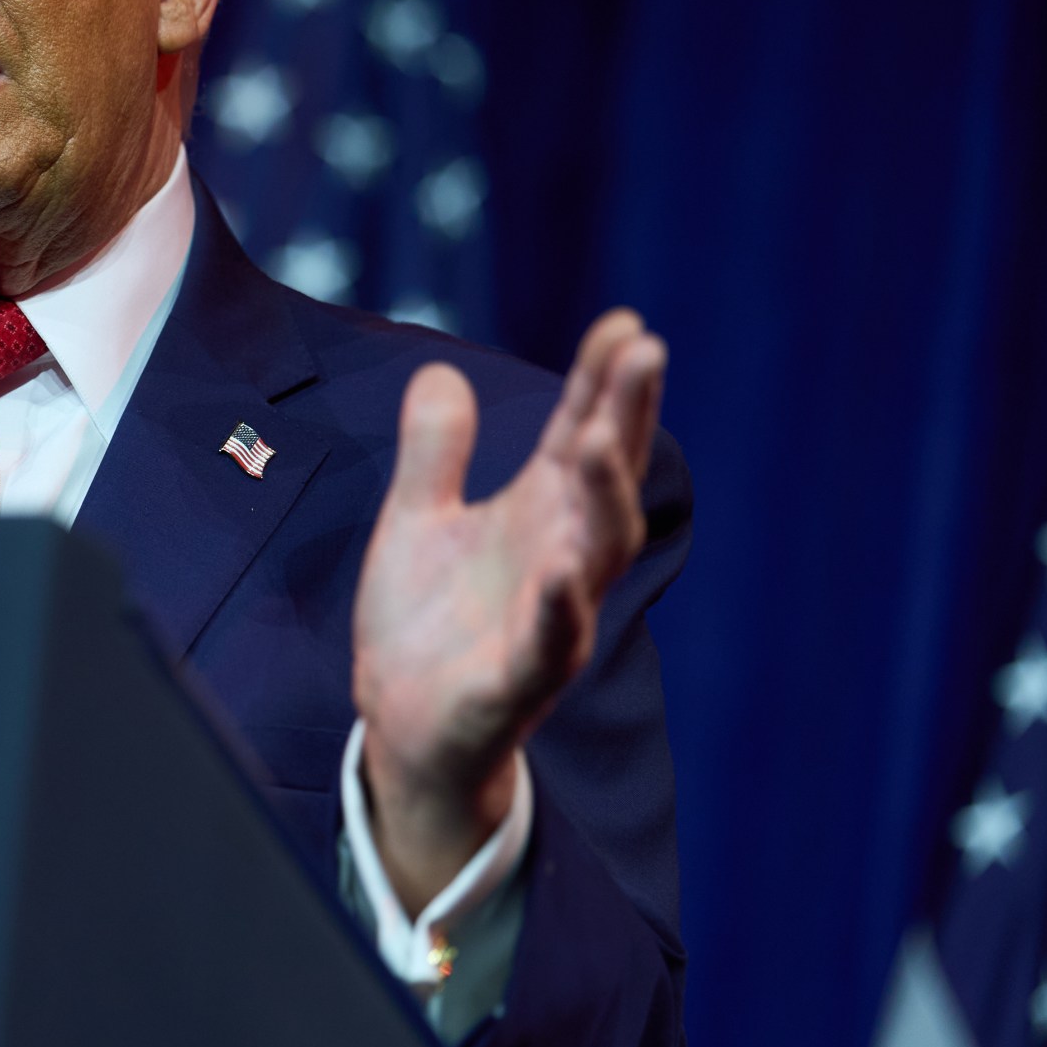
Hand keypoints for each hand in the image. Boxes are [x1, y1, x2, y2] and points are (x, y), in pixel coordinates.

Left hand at [351, 310, 665, 911]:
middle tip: (645, 350)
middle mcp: (560, 557)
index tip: (626, 323)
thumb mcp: (416, 519)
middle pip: (606, 477)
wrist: (401, 723)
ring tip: (596, 439)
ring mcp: (549, 618)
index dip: (602, 380)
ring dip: (602, 495)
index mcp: (539, 514)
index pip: (580, 432)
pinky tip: (560, 570)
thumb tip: (437, 370)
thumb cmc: (426, 622)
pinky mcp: (520, 679)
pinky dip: (559, 607)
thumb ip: (434, 451)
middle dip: (626, 416)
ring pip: (595, 552)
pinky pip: (550, 642)